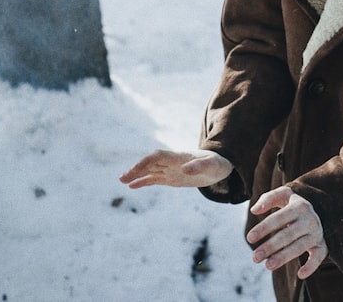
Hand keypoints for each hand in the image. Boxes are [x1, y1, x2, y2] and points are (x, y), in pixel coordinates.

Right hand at [118, 149, 232, 188]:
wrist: (220, 166)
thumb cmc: (217, 164)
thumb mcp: (212, 166)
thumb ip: (199, 166)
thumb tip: (185, 169)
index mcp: (179, 157)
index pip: (158, 156)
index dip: (145, 162)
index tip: (135, 170)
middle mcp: (172, 162)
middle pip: (150, 163)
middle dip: (136, 169)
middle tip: (122, 178)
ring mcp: (171, 169)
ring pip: (150, 170)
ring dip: (136, 174)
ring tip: (122, 180)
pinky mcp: (172, 177)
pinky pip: (155, 178)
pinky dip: (143, 181)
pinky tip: (132, 186)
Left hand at [247, 186, 327, 278]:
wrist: (320, 209)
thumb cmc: (294, 204)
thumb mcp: (283, 195)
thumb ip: (267, 199)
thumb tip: (254, 210)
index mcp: (300, 206)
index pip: (279, 218)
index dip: (264, 228)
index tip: (249, 238)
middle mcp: (310, 220)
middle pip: (288, 234)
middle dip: (270, 246)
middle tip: (255, 257)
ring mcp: (317, 234)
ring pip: (300, 247)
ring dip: (283, 257)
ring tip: (268, 265)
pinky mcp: (322, 246)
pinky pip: (319, 257)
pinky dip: (312, 266)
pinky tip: (300, 274)